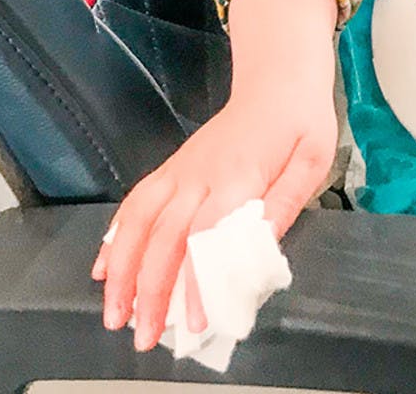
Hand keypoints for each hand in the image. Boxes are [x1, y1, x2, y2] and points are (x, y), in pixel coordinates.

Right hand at [92, 0, 337, 352]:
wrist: (278, 78)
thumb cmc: (301, 122)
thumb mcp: (313, 160)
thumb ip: (285, 202)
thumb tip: (259, 248)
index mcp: (238, 175)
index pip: (206, 234)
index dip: (195, 280)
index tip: (192, 322)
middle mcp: (199, 174)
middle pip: (164, 235)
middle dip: (148, 289)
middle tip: (143, 337)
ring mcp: (181, 169)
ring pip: (139, 218)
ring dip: (120, 267)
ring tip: (113, 313)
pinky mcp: (174, 167)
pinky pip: (137, 201)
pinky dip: (115, 234)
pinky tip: (103, 266)